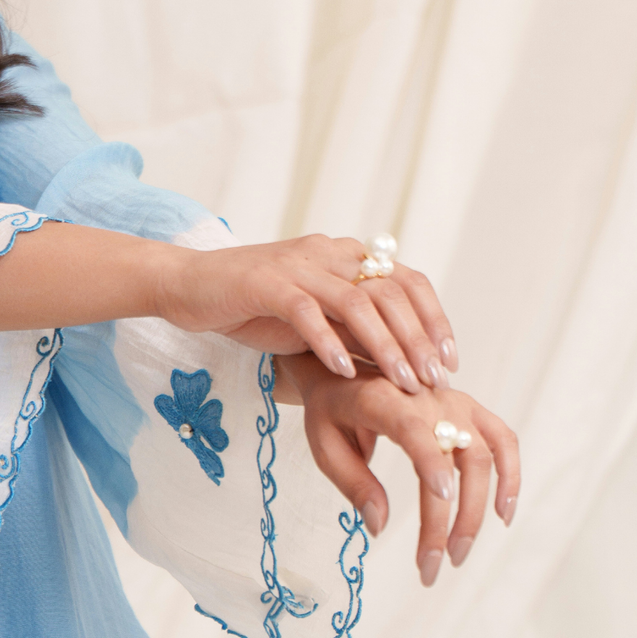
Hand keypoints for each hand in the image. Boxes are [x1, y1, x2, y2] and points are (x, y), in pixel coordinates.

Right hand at [158, 235, 457, 393]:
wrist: (187, 285)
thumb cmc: (252, 307)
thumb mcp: (315, 318)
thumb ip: (353, 329)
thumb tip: (403, 364)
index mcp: (344, 257)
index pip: (407, 280)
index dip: (434, 319)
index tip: (449, 361)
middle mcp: (327, 253)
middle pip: (390, 292)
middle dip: (418, 340)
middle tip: (433, 381)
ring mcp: (296, 266)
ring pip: (356, 301)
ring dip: (385, 345)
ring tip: (401, 384)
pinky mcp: (263, 282)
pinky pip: (305, 311)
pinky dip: (329, 342)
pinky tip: (343, 373)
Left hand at [277, 353, 519, 582]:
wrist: (344, 367)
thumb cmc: (331, 411)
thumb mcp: (324, 445)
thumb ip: (353, 483)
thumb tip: (380, 527)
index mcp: (382, 398)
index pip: (413, 428)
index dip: (431, 460)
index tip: (443, 497)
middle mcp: (425, 395)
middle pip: (455, 455)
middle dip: (448, 517)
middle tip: (432, 565)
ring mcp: (453, 400)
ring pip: (484, 454)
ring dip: (478, 508)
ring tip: (459, 553)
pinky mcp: (469, 409)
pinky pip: (503, 440)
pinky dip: (510, 475)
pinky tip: (503, 514)